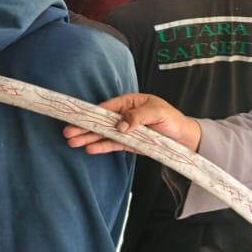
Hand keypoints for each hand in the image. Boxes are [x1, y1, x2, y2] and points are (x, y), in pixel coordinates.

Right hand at [63, 94, 201, 154]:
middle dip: (84, 127)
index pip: (107, 107)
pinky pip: (112, 145)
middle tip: (68, 132)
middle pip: (100, 121)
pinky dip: (100, 147)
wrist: (184, 138)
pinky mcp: (128, 143)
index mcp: (129, 102)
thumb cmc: (172, 119)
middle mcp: (124, 115)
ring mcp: (125, 130)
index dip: (92, 113)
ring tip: (71, 142)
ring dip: (88, 138)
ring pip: (103, 134)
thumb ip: (138, 117)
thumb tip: (120, 125)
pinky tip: (88, 149)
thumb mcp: (157, 113)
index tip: (78, 116)